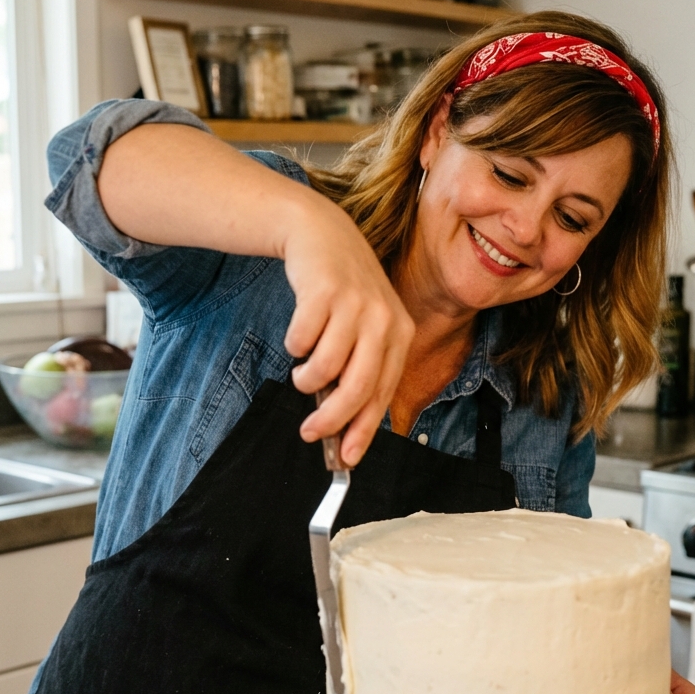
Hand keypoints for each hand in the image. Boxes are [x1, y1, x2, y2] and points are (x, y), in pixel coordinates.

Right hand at [280, 191, 414, 464]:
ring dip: (307, 380)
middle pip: (358, 387)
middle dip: (332, 419)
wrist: (321, 234)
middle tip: (311, 432)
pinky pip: (302, 339)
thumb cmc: (342, 293)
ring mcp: (356, 303)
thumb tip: (342, 428)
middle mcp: (384, 319)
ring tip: (301, 375)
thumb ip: (359, 369)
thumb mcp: (365, 327)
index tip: (346, 459)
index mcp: (400, 333)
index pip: (383, 394)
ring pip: (326, 366)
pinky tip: (296, 339)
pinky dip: (294, 347)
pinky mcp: (325, 290)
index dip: (363, 431)